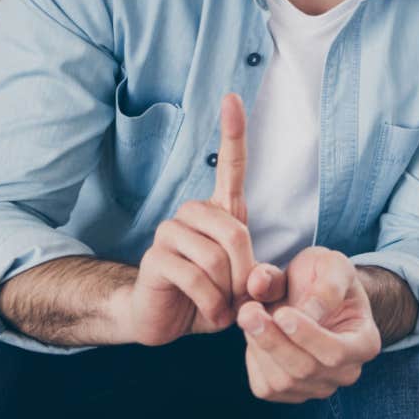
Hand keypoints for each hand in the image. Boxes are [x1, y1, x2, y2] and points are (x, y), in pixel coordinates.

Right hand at [119, 92, 257, 345]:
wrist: (167, 321)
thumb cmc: (212, 297)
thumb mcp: (247, 287)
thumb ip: (263, 278)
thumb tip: (258, 279)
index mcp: (219, 211)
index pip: (230, 165)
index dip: (233, 131)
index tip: (232, 97)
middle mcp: (193, 213)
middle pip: (235, 231)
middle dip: (246, 271)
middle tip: (242, 297)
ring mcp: (170, 232)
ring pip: (214, 256)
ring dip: (226, 291)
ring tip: (222, 305)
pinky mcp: (155, 257)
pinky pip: (195, 277)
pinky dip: (211, 303)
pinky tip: (208, 312)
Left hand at [238, 246, 382, 401]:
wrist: (312, 292)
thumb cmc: (326, 278)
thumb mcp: (333, 265)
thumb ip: (324, 286)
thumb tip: (304, 311)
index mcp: (364, 343)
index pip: (337, 353)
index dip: (308, 337)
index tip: (282, 313)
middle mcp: (346, 372)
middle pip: (305, 370)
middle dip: (273, 341)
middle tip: (248, 310)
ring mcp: (318, 387)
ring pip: (282, 382)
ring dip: (258, 347)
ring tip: (249, 312)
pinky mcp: (289, 393)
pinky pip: (265, 387)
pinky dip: (253, 360)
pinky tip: (256, 333)